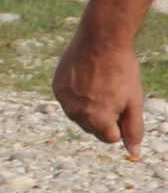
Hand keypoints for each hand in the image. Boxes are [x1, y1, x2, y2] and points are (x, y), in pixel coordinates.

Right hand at [55, 24, 147, 159]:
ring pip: (79, 115)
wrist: (100, 40)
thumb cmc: (122, 71)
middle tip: (111, 93)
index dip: (119, 122)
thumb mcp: (134, 102)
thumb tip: (133, 152)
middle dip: (102, 116)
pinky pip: (68, 101)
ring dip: (88, 107)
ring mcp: (64, 100)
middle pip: (92, 128)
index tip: (122, 103)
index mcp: (98, 120)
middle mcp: (77, 113)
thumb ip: (133, 130)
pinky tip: (86, 78)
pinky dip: (77, 95)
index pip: (110, 137)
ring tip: (98, 84)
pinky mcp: (57, 87)